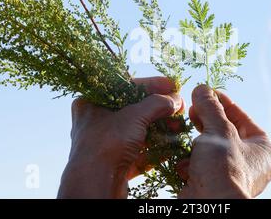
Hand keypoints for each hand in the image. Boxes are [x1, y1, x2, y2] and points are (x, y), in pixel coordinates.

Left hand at [57, 77, 182, 198]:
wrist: (95, 186)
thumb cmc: (106, 144)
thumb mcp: (134, 116)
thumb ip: (157, 104)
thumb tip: (174, 99)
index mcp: (91, 103)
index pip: (125, 86)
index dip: (152, 85)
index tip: (171, 85)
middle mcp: (96, 122)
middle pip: (134, 109)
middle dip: (159, 109)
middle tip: (179, 107)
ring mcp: (106, 144)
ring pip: (138, 131)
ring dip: (161, 129)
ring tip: (179, 126)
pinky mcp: (115, 164)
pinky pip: (139, 151)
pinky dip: (156, 148)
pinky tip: (173, 145)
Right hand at [177, 85, 270, 198]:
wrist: (209, 206)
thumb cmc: (224, 168)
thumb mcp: (219, 130)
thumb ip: (211, 107)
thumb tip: (202, 88)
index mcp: (265, 150)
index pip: (242, 118)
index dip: (223, 103)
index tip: (207, 92)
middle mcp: (252, 163)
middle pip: (226, 131)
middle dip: (207, 119)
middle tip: (194, 107)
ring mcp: (232, 175)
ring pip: (211, 146)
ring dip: (197, 139)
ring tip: (187, 126)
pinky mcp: (213, 183)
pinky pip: (202, 163)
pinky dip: (192, 159)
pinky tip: (186, 158)